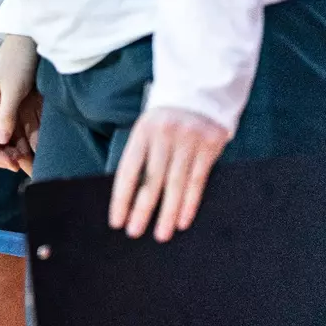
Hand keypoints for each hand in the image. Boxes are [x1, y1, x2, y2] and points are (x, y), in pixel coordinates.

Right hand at [0, 35, 41, 173]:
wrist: (28, 42)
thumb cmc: (18, 62)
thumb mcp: (13, 89)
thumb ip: (6, 115)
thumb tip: (1, 140)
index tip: (10, 163)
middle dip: (4, 156)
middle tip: (22, 166)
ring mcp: (0, 108)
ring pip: (3, 138)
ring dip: (15, 151)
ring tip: (31, 163)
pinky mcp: (13, 107)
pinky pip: (15, 130)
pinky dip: (23, 142)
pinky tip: (34, 151)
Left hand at [109, 106, 228, 241]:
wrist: (202, 90)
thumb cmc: (168, 117)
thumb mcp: (148, 128)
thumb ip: (143, 154)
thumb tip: (132, 193)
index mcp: (142, 132)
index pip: (128, 170)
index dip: (121, 197)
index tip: (116, 220)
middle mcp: (163, 137)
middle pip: (151, 180)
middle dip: (141, 210)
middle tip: (134, 233)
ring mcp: (187, 142)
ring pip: (175, 184)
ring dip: (167, 213)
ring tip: (161, 235)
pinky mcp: (209, 147)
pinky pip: (197, 180)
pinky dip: (189, 202)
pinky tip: (183, 220)